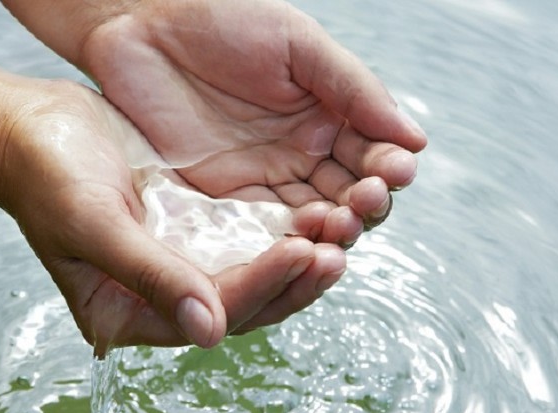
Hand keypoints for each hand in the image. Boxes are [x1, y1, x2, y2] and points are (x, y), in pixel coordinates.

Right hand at [0, 81, 346, 355]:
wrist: (30, 128)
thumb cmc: (46, 177)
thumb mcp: (94, 224)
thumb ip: (151, 276)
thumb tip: (210, 333)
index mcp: (126, 311)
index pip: (209, 312)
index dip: (258, 286)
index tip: (301, 253)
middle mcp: (156, 295)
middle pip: (240, 304)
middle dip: (290, 281)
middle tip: (336, 254)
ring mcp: (175, 262)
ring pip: (249, 273)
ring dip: (294, 258)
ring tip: (337, 233)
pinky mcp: (188, 228)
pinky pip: (243, 238)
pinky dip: (277, 229)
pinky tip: (310, 211)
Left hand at [74, 0, 427, 244]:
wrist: (141, 24)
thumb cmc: (222, 18)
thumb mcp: (297, 44)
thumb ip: (354, 90)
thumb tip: (415, 140)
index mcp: (327, 117)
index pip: (371, 157)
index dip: (387, 170)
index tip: (393, 172)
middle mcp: (300, 155)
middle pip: (346, 197)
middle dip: (362, 206)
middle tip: (364, 202)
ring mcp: (261, 180)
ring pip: (309, 221)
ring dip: (330, 231)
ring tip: (335, 225)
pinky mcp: (221, 200)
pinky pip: (261, 231)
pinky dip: (284, 244)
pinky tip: (298, 245)